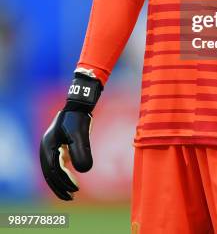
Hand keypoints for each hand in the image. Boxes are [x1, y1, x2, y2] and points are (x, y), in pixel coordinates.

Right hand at [39, 72, 102, 199]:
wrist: (79, 104)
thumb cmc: (79, 119)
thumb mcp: (80, 135)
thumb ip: (81, 152)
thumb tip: (84, 172)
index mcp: (48, 146)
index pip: (53, 171)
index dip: (63, 182)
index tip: (75, 190)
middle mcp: (46, 147)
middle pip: (50, 173)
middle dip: (59, 186)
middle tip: (71, 197)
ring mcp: (51, 145)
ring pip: (53, 168)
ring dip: (61, 180)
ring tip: (72, 190)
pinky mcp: (57, 143)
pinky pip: (57, 162)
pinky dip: (63, 171)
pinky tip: (71, 176)